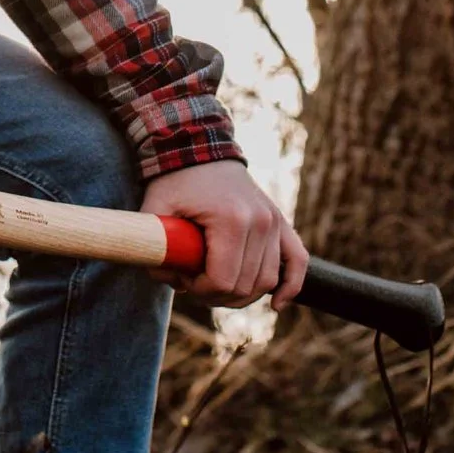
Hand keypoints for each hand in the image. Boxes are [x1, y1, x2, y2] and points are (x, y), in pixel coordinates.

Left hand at [139, 160, 307, 310]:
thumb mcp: (155, 209)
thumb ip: (155, 249)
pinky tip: (277, 304)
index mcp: (232, 220)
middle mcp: (261, 222)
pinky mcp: (280, 222)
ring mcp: (274, 221)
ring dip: (242, 294)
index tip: (183, 279)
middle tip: (194, 280)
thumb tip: (171, 281)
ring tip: (216, 281)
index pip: (222, 281)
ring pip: (267, 281)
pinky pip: (298, 261)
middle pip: (245, 286)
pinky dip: (290, 286)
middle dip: (216, 294)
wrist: (200, 148)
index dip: (200, 290)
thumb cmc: (175, 181)